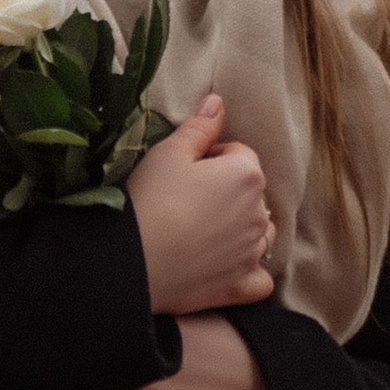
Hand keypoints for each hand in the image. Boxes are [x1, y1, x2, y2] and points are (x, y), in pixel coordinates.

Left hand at [72, 314, 272, 389]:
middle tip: (77, 365)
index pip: (94, 334)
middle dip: (77, 368)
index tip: (76, 337)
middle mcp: (145, 374)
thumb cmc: (235, 350)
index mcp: (156, 335)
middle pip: (81, 373)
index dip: (78, 336)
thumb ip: (153, 313)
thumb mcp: (196, 316)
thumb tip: (112, 302)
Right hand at [127, 95, 275, 315]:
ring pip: (260, 234)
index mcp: (246, 175)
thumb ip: (199, 127)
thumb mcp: (168, 153)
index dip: (210, 159)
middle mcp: (259, 214)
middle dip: (226, 193)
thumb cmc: (148, 201)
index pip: (239, 154)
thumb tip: (218, 103)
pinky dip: (249, 272)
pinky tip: (226, 267)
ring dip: (241, 230)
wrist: (129, 262)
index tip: (183, 172)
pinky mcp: (241, 286)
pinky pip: (260, 278)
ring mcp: (253, 253)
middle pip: (251, 194)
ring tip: (202, 233)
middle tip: (184, 202)